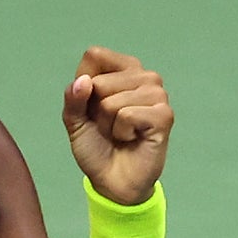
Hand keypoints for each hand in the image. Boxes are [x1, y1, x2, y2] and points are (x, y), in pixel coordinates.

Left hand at [62, 46, 172, 205]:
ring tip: (120, 134)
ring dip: (108, 125)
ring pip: (111, 101)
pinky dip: (122, 133)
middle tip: (109, 128)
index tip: (93, 109)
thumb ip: (73, 98)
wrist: (112, 182)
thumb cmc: (97, 147)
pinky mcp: (163, 114)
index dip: (84, 86)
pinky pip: (126, 115)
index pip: (94, 55)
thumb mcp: (75, 121)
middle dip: (96, 112)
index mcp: (124, 69)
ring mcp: (157, 93)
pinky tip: (132, 139)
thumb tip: (83, 82)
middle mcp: (144, 76)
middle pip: (100, 81)